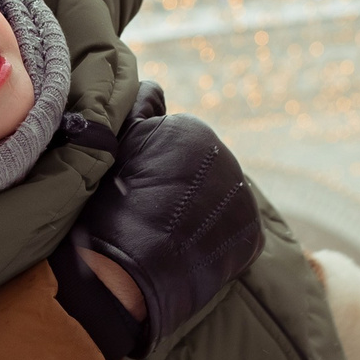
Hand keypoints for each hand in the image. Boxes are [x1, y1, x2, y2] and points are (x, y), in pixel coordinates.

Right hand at [76, 94, 264, 347]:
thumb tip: (155, 86)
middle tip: (150, 215)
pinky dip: (215, 242)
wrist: (124, 273)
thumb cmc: (108, 207)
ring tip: (167, 237)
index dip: (154, 168)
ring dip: (199, 214)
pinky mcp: (251, 236)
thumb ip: (139, 106)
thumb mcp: (115, 144)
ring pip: (218, 201)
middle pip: (202, 170)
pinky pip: (233, 233)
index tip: (135, 190)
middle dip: (181, 188)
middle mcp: (226, 158)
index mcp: (192, 131)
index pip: (178, 144)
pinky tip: (188, 253)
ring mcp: (241, 198)